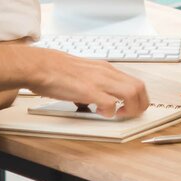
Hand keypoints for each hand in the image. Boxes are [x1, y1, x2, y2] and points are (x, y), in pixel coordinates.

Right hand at [25, 48, 150, 117]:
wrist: (40, 66)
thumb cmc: (55, 69)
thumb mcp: (83, 71)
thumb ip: (94, 80)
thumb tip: (98, 95)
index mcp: (105, 69)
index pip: (135, 81)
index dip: (138, 97)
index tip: (130, 107)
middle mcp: (106, 73)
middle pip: (139, 87)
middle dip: (140, 105)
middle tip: (129, 114)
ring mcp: (98, 81)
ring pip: (131, 93)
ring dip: (130, 109)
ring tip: (118, 115)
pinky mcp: (88, 90)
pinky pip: (110, 103)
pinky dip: (110, 112)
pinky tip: (100, 113)